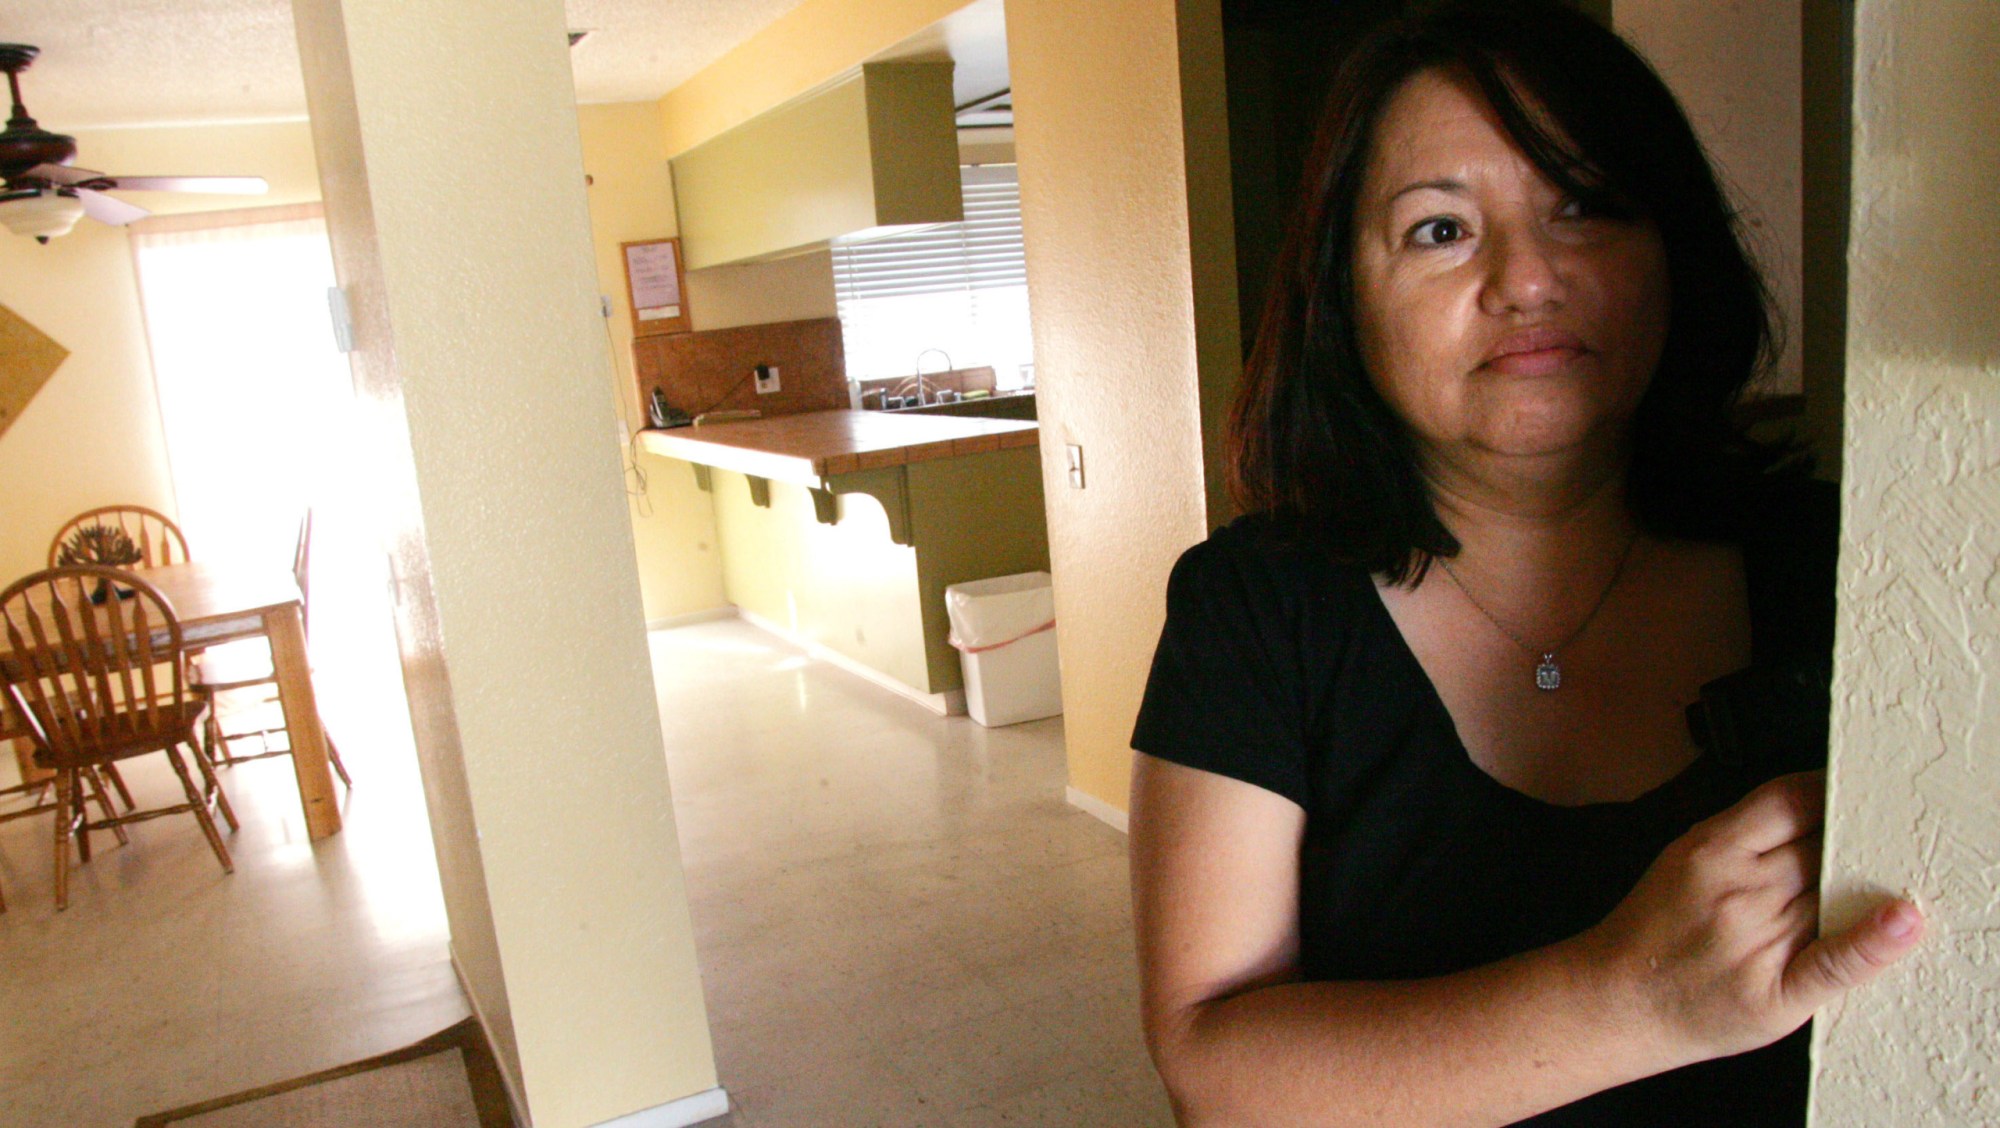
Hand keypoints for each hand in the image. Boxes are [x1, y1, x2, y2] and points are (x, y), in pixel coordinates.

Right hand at [1582, 772, 1923, 1064]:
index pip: (1792, 800)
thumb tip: (1815, 816)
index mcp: (1712, 850)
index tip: (1855, 792)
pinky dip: (1873, 942)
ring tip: (1870, 881)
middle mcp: (1738, 891)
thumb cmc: (1651, 933)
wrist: (1616, 1002)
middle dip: (1850, 842)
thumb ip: (1744, 837)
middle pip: (1822, 847)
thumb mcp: (1682, 861)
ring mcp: (1759, 941)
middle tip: (1874, 840)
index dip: (1831, 792)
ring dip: (1859, 886)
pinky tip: (1902, 923)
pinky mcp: (1777, 992)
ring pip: (1836, 894)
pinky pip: (1835, 961)